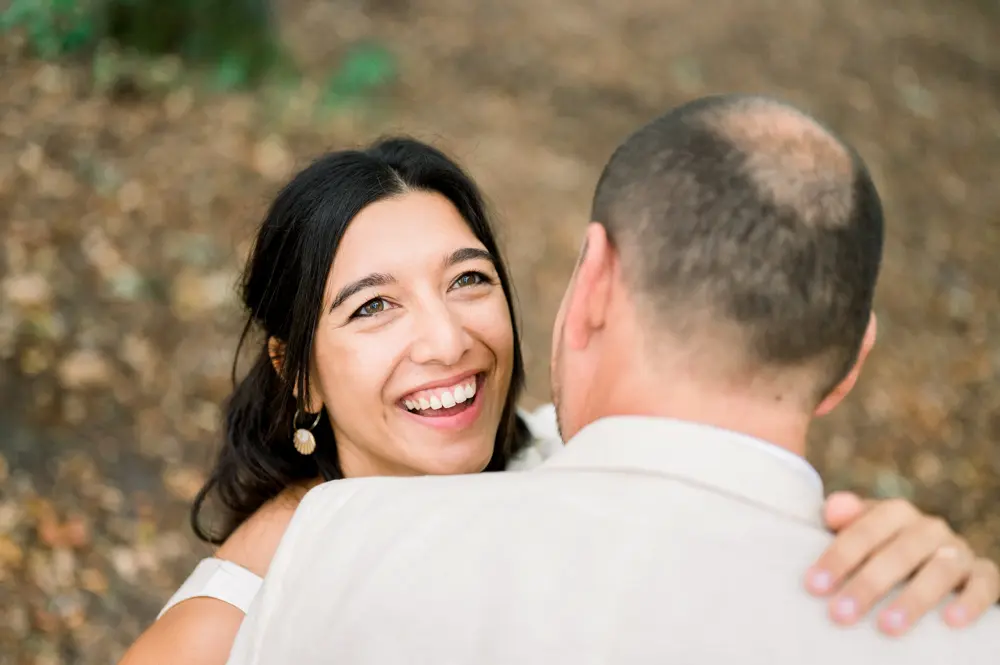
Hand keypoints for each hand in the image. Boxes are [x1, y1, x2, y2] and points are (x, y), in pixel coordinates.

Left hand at [805, 491, 999, 635]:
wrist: (931, 555)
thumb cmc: (881, 548)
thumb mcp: (860, 530)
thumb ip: (843, 519)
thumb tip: (831, 510)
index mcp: (896, 512)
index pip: (865, 530)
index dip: (839, 557)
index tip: (814, 586)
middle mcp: (930, 528)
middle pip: (900, 552)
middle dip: (868, 584)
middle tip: (841, 614)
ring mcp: (959, 550)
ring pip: (941, 569)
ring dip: (914, 599)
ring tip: (887, 627)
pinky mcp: (984, 574)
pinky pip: (984, 585)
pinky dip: (970, 602)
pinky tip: (951, 622)